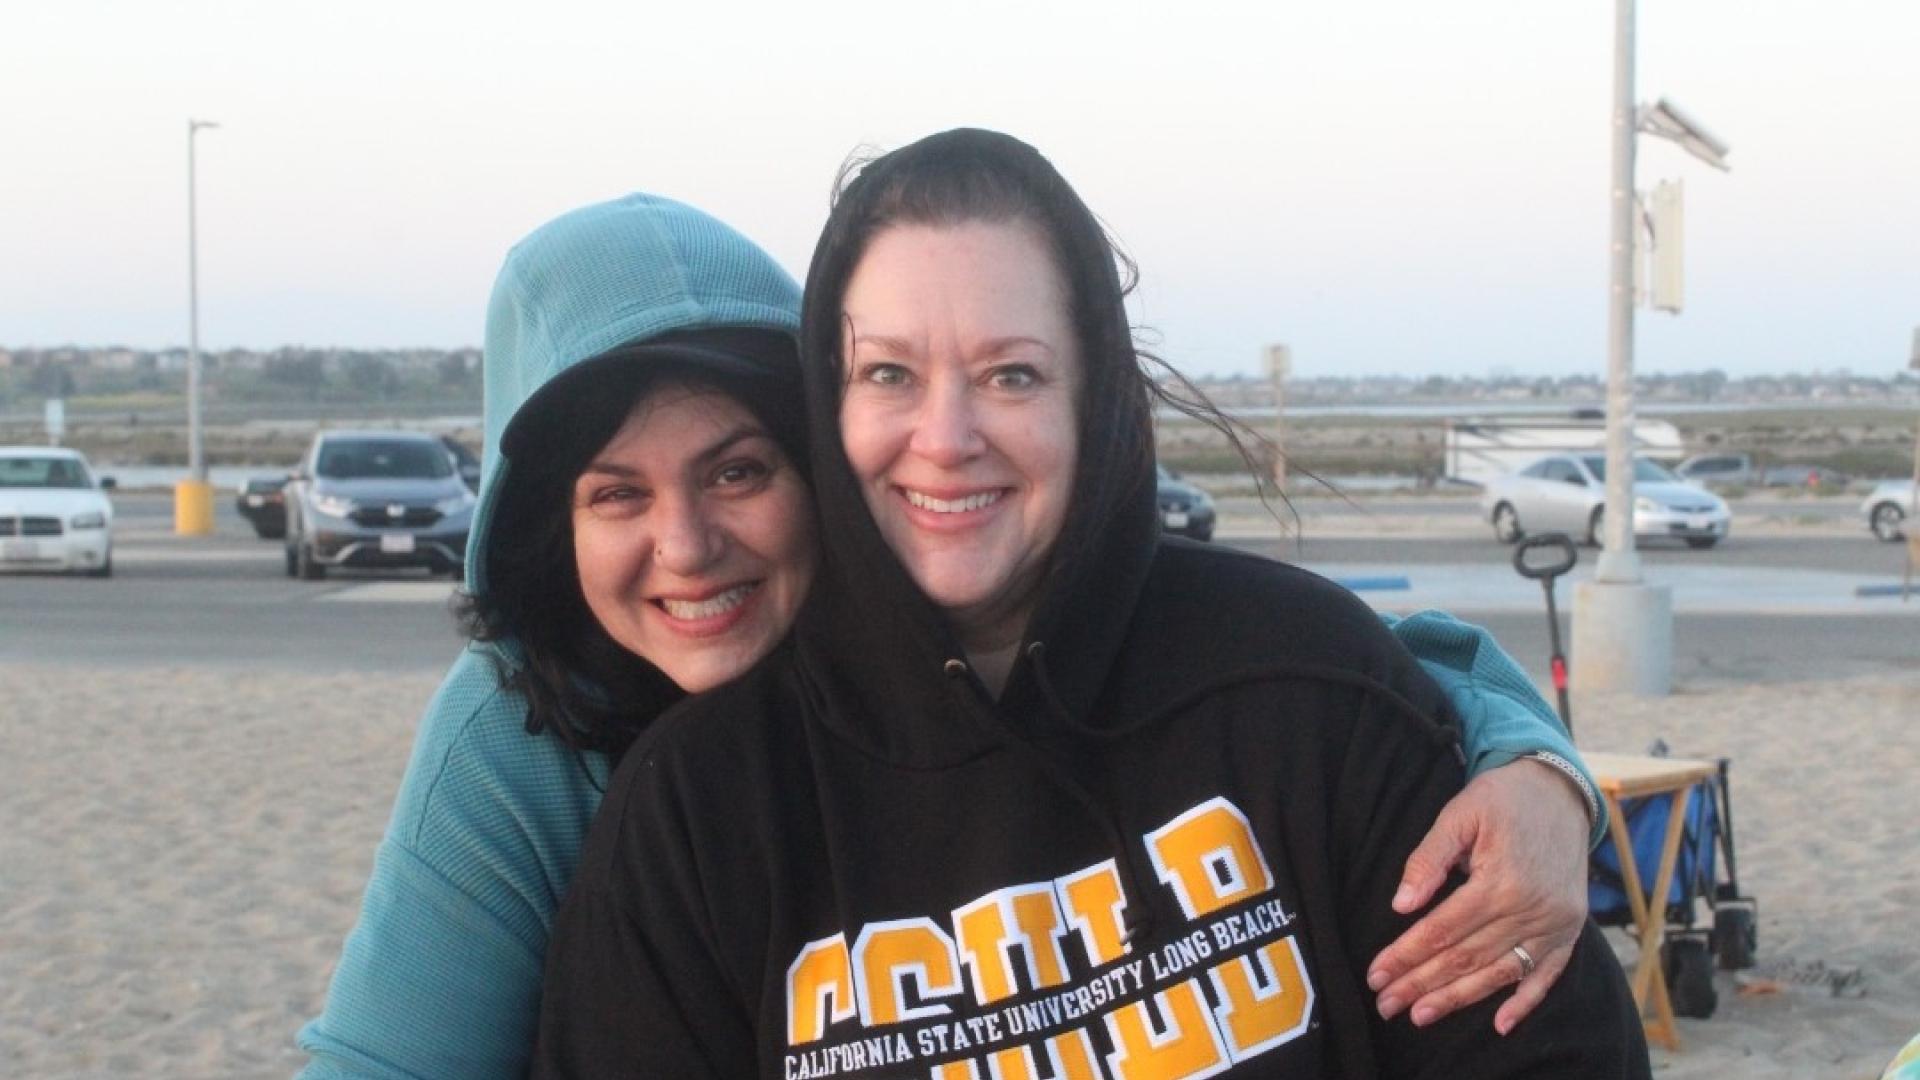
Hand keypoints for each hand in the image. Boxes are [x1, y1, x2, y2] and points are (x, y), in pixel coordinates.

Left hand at [1366, 758, 1588, 1033]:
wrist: (1561, 792)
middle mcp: (1530, 910)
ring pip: (1499, 972)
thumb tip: (1401, 905)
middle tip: (1386, 1004)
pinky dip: (1524, 1002)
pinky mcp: (1569, 929)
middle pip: (1466, 957)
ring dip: (1459, 998)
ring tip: (1422, 1014)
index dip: (1406, 955)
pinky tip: (1499, 1025)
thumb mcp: (1460, 814)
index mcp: (1500, 881)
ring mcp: (1554, 924)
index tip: (1376, 975)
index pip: (1442, 930)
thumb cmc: (1503, 799)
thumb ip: (1428, 859)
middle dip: (1421, 983)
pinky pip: (1547, 974)